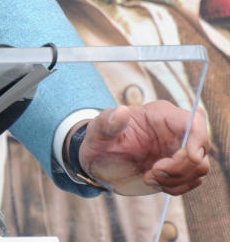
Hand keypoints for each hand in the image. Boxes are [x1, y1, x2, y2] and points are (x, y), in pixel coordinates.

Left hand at [78, 101, 208, 195]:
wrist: (99, 159)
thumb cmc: (100, 138)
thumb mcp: (98, 129)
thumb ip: (109, 121)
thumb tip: (121, 111)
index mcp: (161, 114)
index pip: (194, 122)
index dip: (198, 139)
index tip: (190, 157)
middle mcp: (175, 131)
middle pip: (200, 150)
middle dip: (180, 167)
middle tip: (152, 172)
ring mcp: (178, 150)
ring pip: (199, 169)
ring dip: (176, 179)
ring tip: (148, 177)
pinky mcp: (178, 168)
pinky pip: (191, 181)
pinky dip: (176, 187)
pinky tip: (153, 182)